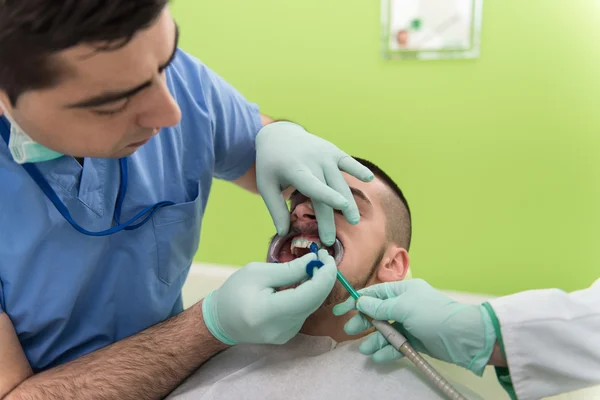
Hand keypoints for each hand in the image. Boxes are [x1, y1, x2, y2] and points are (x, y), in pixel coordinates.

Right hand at [203, 250, 336, 344]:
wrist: (222, 321)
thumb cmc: (234, 292)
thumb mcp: (258, 272)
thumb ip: (289, 270)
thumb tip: (314, 261)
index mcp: (269, 312)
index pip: (309, 295)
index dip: (324, 275)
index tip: (325, 256)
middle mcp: (282, 328)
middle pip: (314, 301)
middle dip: (323, 277)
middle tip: (321, 256)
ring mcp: (287, 334)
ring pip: (312, 305)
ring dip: (316, 285)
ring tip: (311, 266)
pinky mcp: (289, 334)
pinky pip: (305, 311)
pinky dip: (308, 294)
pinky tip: (302, 282)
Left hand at [255, 122, 372, 245]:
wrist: (278, 134)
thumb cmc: (271, 164)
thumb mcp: (266, 185)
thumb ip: (276, 209)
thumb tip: (284, 233)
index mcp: (295, 169)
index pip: (313, 185)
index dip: (328, 195)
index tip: (341, 206)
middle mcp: (313, 161)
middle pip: (327, 192)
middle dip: (330, 217)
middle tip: (330, 240)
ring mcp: (325, 155)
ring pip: (340, 182)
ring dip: (348, 202)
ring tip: (353, 221)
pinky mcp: (333, 151)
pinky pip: (348, 162)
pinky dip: (358, 169)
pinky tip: (369, 178)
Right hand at [332, 279, 496, 375]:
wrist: (463, 337)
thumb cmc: (434, 315)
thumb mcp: (404, 307)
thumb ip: (380, 306)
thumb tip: (361, 301)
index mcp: (402, 291)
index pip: (374, 293)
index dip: (356, 300)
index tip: (340, 310)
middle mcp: (404, 305)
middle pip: (376, 313)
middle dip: (363, 322)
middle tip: (350, 330)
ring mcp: (409, 323)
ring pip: (385, 331)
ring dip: (374, 340)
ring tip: (365, 350)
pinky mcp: (415, 340)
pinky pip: (396, 344)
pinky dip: (387, 350)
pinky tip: (379, 356)